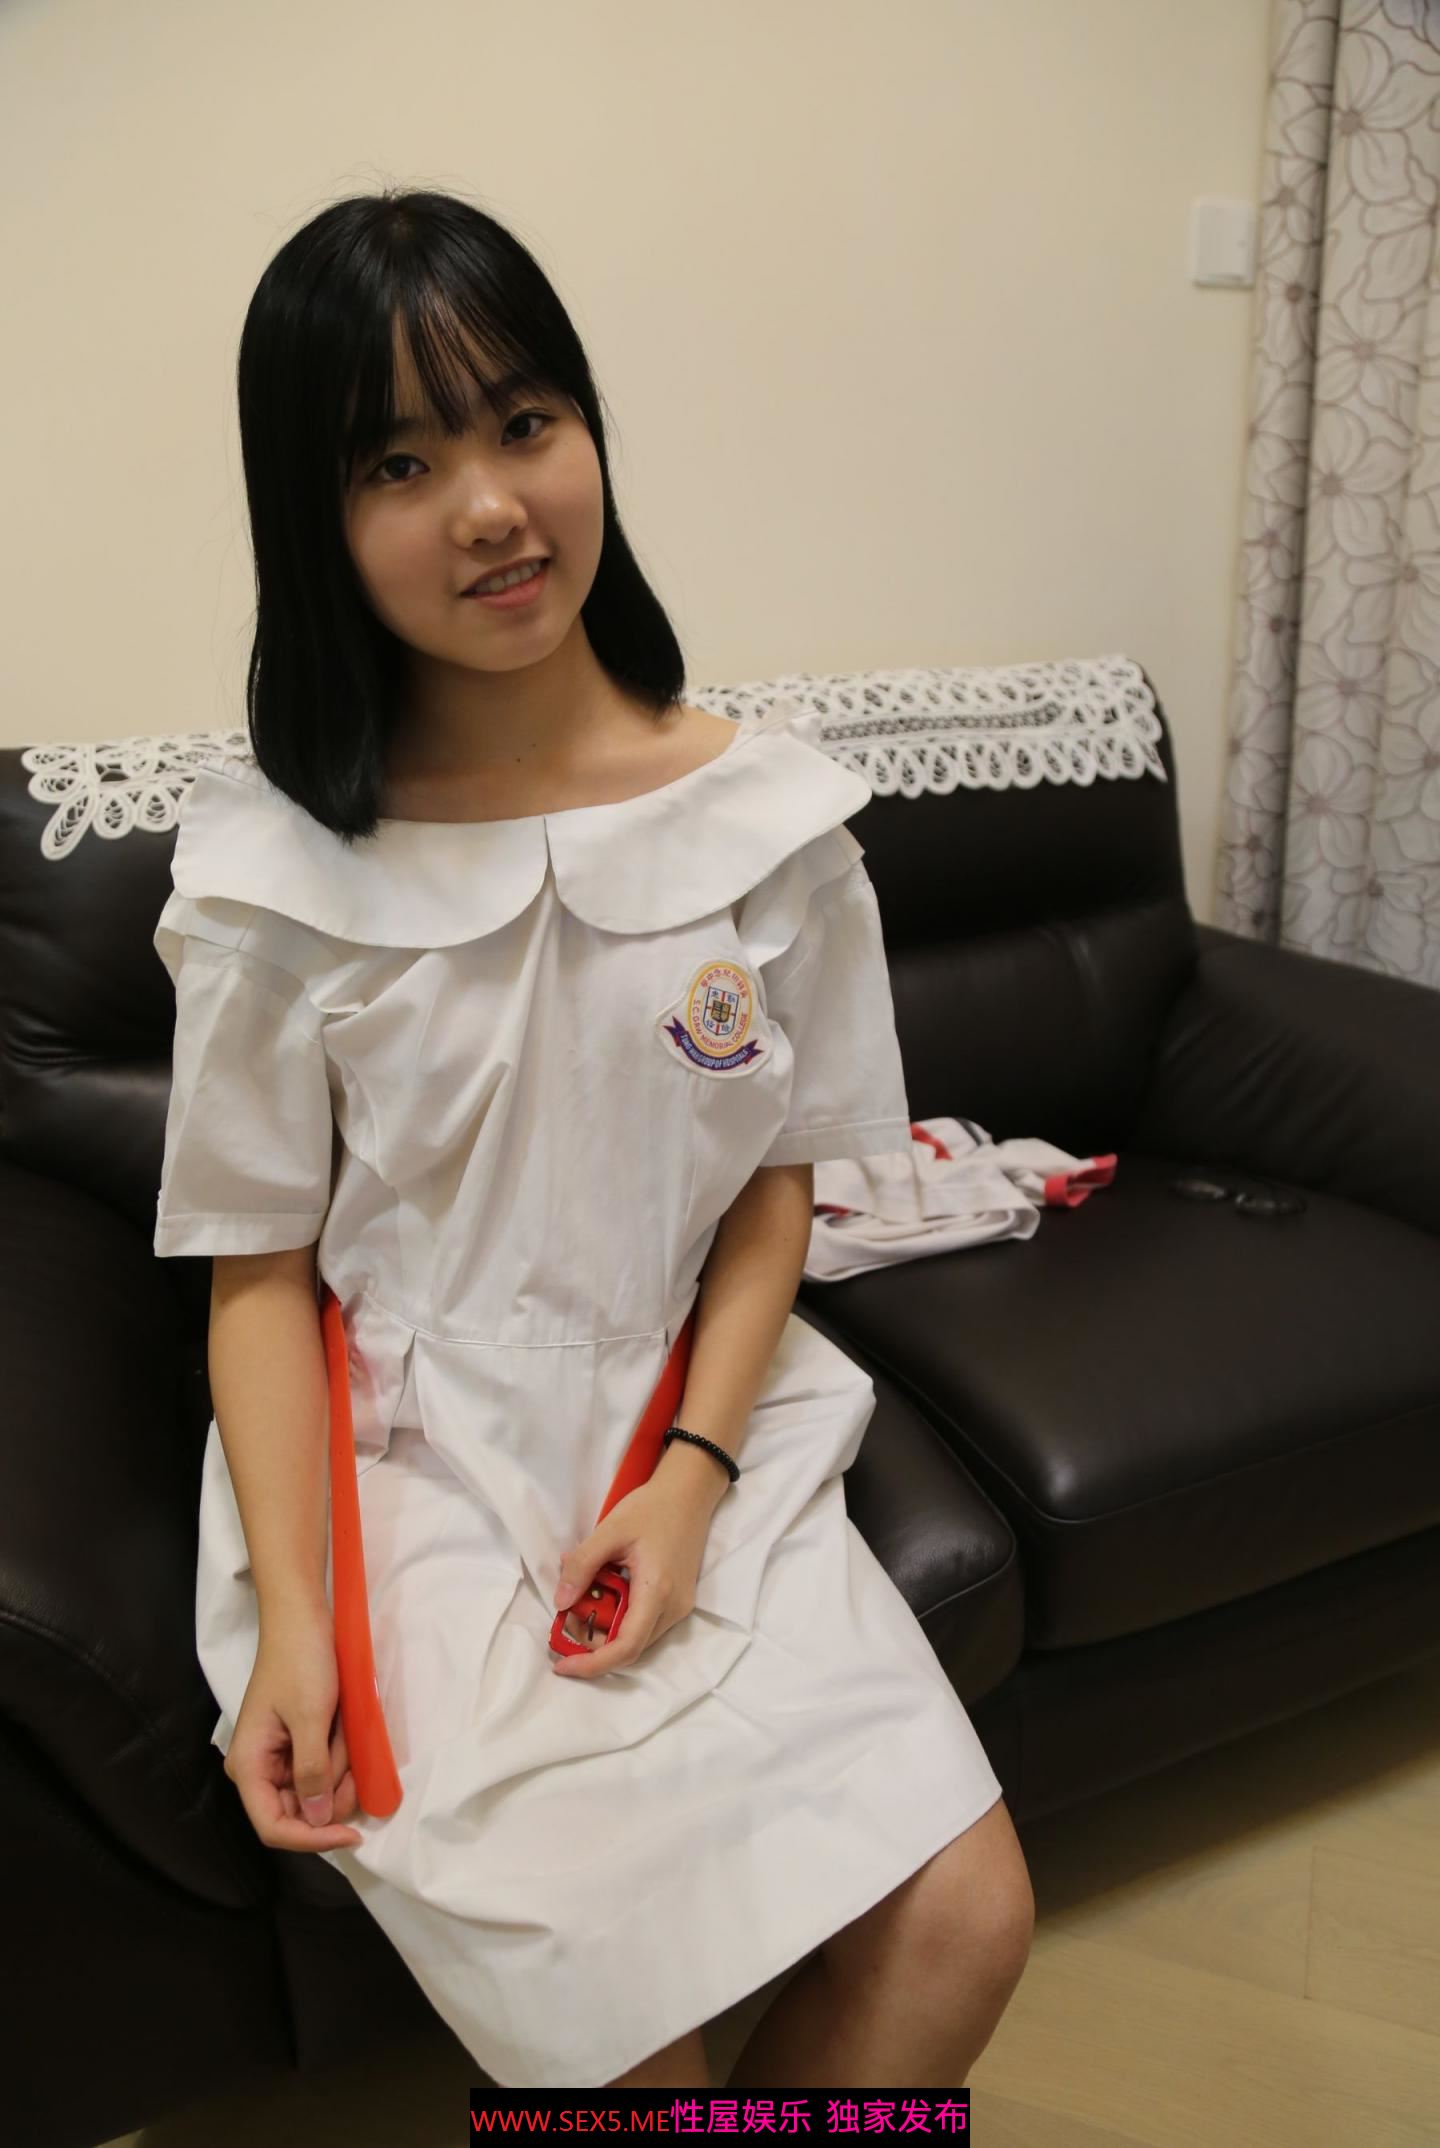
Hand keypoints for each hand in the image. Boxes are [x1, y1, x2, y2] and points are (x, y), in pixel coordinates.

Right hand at [224, 1609, 364, 1849]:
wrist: (301, 1618)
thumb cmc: (301, 1662)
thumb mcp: (310, 1717)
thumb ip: (312, 1771)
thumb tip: (316, 1819)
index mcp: (249, 1767)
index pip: (274, 1827)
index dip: (312, 1839)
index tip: (352, 1832)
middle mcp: (259, 1769)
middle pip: (299, 1812)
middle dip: (332, 1793)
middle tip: (352, 1757)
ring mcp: (279, 1757)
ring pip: (316, 1790)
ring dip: (339, 1767)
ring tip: (343, 1729)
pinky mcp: (298, 1743)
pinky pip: (323, 1766)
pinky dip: (340, 1754)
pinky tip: (344, 1728)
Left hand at [550, 1466, 718, 1679]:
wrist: (688, 1493)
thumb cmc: (651, 1508)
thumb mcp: (610, 1531)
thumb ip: (582, 1566)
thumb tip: (561, 1603)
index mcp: (657, 1592)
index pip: (626, 1646)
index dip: (593, 1664)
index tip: (563, 1665)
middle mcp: (674, 1608)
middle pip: (631, 1647)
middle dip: (593, 1648)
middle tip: (563, 1628)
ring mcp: (680, 1606)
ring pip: (638, 1638)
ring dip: (606, 1632)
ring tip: (578, 1606)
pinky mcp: (679, 1599)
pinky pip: (645, 1623)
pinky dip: (619, 1619)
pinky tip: (601, 1595)